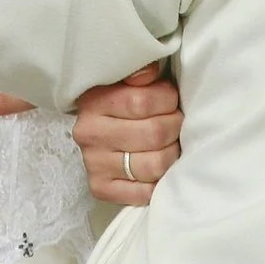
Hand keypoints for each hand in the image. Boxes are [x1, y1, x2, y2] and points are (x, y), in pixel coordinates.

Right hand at [74, 62, 181, 204]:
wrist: (99, 129)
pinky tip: (158, 168)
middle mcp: (89, 134)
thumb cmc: (124, 100)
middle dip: (174, 126)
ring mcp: (93, 165)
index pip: (144, 102)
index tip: (170, 100)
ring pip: (154, 165)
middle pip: (154, 134)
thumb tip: (149, 73)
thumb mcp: (128, 78)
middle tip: (175, 123)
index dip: (168, 100)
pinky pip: (144, 193)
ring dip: (171, 154)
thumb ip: (141, 70)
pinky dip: (159, 182)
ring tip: (169, 144)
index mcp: (95, 101)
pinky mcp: (101, 189)